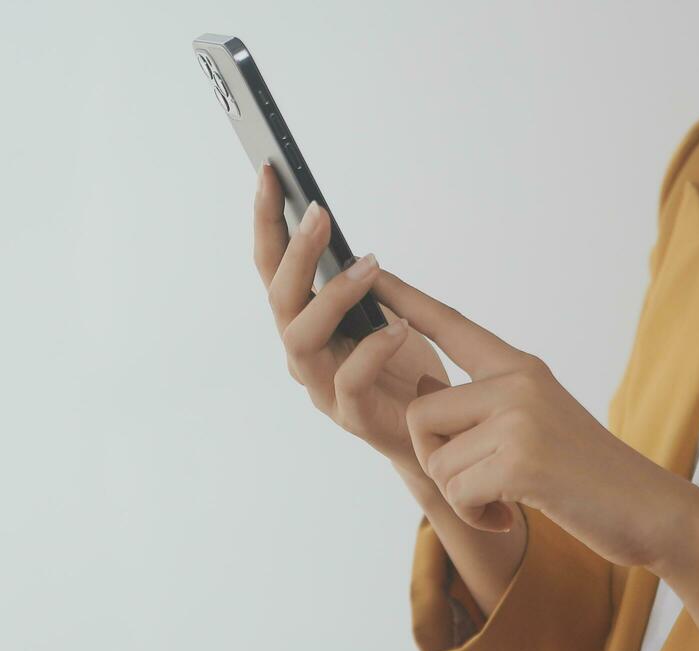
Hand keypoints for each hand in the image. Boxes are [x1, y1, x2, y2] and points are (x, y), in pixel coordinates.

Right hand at [253, 162, 446, 474]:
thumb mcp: (381, 308)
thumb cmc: (403, 366)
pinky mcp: (351, 416)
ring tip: (369, 267)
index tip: (270, 171)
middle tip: (318, 212)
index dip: (266, 219)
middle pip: (279, 297)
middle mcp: (302, 352)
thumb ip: (359, 280)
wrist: (432, 432)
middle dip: (294, 251)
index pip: (272, 265)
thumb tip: (345, 233)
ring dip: (331, 296)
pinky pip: (350, 381)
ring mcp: (321, 386)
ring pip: (300, 338)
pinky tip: (399, 326)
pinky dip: (373, 349)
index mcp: (302, 320)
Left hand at [397, 276, 696, 570]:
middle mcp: (518, 383)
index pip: (453, 325)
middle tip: (478, 484)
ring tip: (502, 499)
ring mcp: (519, 418)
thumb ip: (484, 405)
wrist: (651, 511)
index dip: (408, 300)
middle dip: (436, 461)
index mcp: (522, 368)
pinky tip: (507, 515)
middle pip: (422, 414)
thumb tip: (423, 385)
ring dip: (460, 495)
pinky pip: (456, 491)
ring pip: (436, 459)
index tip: (374, 272)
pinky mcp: (520, 460)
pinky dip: (475, 515)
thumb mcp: (534, 425)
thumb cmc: (588, 476)